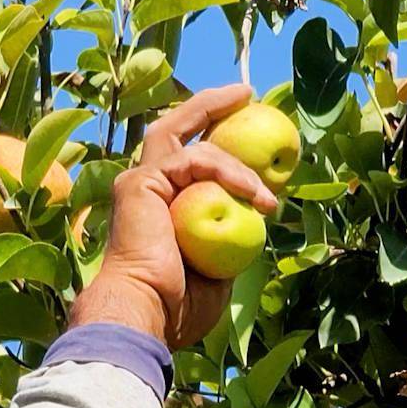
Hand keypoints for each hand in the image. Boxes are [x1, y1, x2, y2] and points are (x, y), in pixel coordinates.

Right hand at [70, 84, 276, 348]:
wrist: (146, 313)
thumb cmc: (178, 306)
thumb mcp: (219, 268)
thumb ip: (228, 236)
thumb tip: (254, 217)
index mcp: (159, 206)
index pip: (187, 159)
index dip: (216, 139)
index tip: (250, 134)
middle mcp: (145, 186)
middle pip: (175, 127)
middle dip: (210, 105)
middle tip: (245, 94)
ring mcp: (140, 181)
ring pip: (190, 139)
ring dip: (237, 160)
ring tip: (266, 191)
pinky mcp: (142, 182)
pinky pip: (195, 159)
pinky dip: (228, 171)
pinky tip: (253, 194)